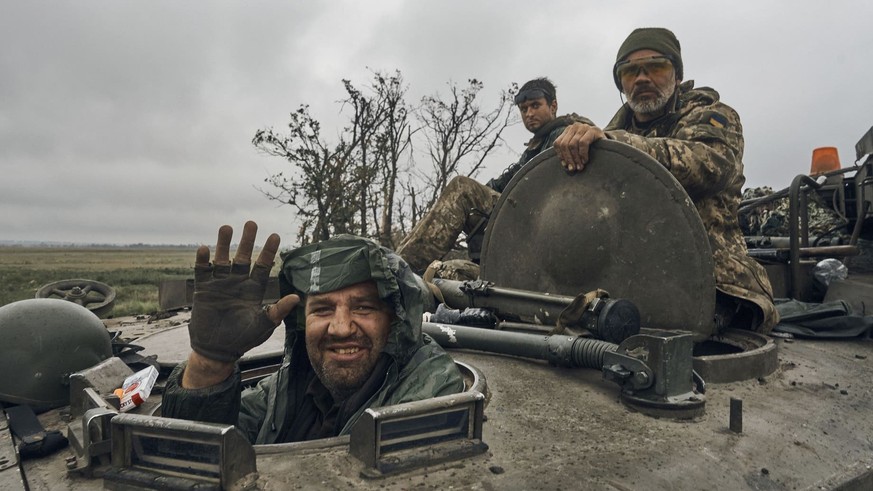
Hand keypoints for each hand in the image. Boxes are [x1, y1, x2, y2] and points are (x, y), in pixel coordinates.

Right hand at [187, 221, 299, 362]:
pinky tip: (204, 248)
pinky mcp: (203, 290)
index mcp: (253, 288)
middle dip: (247, 240)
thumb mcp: (263, 325)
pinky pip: (203, 272)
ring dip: (223, 244)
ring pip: (222, 259)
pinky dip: (203, 261)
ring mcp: (220, 284)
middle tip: (252, 223)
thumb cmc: (243, 338)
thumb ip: (278, 311)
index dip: (269, 251)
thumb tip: (296, 297)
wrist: (218, 350)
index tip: (275, 235)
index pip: (263, 265)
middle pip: (243, 256)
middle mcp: (237, 282)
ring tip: (226, 227)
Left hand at [553, 123, 605, 171]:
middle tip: (573, 168)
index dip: (560, 155)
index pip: (558, 143)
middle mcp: (574, 126)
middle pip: (564, 144)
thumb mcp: (577, 149)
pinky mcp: (593, 130)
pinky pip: (583, 143)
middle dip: (568, 158)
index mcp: (568, 130)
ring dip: (576, 158)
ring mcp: (584, 127)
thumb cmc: (591, 148)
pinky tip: (585, 160)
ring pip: (572, 144)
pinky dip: (583, 154)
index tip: (565, 165)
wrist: (608, 143)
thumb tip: (565, 165)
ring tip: (580, 166)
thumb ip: (569, 153)